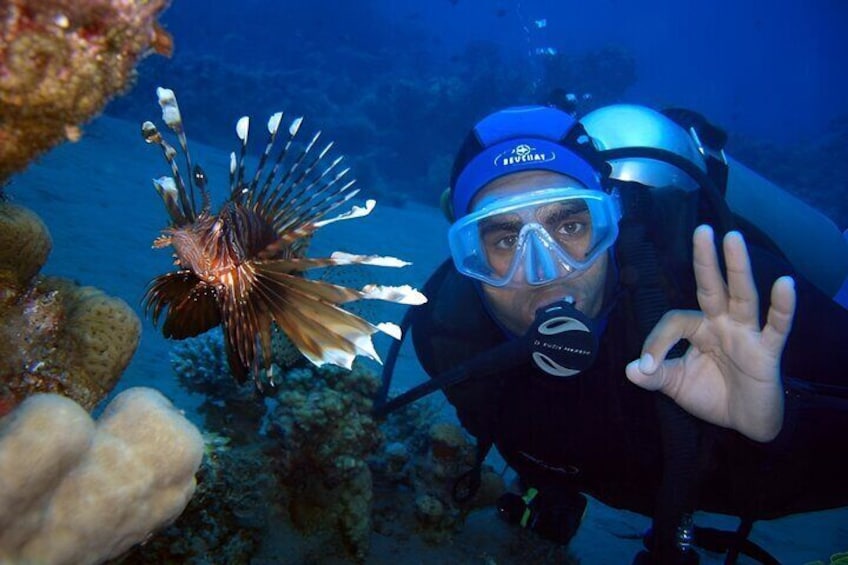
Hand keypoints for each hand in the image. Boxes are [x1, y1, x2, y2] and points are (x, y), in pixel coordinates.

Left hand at [625, 225, 795, 441]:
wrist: (744, 423)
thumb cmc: (712, 394)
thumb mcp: (675, 385)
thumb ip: (654, 376)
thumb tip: (631, 370)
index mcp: (699, 329)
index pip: (674, 321)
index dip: (656, 341)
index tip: (646, 366)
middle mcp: (722, 324)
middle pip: (712, 286)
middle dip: (705, 259)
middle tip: (701, 229)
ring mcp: (746, 334)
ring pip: (742, 296)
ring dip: (737, 268)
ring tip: (732, 239)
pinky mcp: (767, 352)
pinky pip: (776, 326)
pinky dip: (782, 306)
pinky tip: (785, 283)